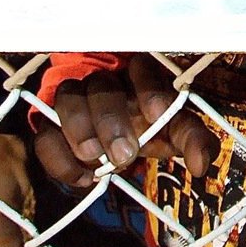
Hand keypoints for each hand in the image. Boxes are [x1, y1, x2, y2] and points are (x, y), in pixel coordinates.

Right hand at [33, 54, 219, 188]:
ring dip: (79, 129)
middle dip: (110, 119)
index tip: (155, 113)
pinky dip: (59, 158)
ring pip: (66, 99)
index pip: (141, 68)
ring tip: (96, 159)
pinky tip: (82, 177)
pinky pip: (44, 135)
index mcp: (138, 76)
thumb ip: (191, 141)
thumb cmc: (147, 126)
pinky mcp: (50, 126)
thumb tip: (202, 164)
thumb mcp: (172, 132)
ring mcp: (74, 100)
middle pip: (100, 86)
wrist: (112, 142)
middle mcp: (103, 81)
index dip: (147, 88)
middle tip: (124, 153)